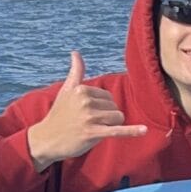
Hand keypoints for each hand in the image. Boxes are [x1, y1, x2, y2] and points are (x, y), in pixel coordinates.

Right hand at [25, 52, 146, 170]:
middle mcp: (85, 101)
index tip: (86, 113)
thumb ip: (76, 72)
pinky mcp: (92, 132)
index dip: (102, 107)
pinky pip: (117, 130)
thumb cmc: (59, 114)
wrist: (47, 139)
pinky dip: (131, 131)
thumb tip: (76, 52)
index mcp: (82, 89)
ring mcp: (89, 117)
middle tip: (87, 123)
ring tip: (91, 129)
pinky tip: (144, 130)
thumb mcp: (66, 90)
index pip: (109, 97)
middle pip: (115, 107)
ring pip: (118, 118)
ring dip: (109, 126)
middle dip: (106, 117)